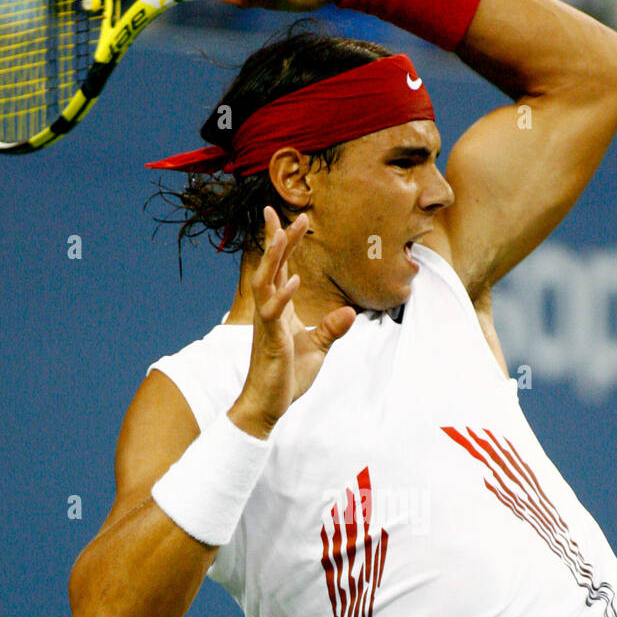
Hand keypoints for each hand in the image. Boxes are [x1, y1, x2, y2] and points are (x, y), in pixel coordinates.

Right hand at [231, 206, 356, 438]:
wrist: (268, 404)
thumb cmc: (287, 377)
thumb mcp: (317, 349)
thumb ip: (331, 329)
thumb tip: (350, 312)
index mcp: (279, 309)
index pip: (280, 270)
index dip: (281, 243)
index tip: (283, 217)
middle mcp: (269, 311)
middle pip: (271, 267)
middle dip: (277, 238)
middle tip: (283, 212)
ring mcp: (267, 324)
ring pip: (265, 282)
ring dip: (274, 257)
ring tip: (282, 234)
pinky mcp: (271, 340)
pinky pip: (273, 312)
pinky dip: (282, 295)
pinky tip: (293, 280)